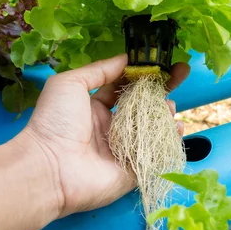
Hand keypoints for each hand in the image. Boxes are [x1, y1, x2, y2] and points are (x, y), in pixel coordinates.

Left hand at [18, 54, 189, 218]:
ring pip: (153, 128)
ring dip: (166, 114)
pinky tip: (177, 127)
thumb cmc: (55, 121)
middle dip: (162, 90)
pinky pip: (156, 153)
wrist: (49, 167)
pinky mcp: (133, 170)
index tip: (164, 63)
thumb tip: (127, 59)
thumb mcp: (70, 83)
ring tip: (171, 105)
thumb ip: (100, 70)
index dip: (145, 75)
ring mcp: (124, 149)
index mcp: (96, 108)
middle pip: (144, 106)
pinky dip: (170, 140)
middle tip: (181, 75)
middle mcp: (112, 128)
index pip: (126, 88)